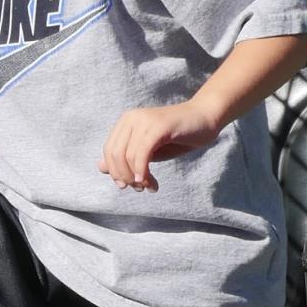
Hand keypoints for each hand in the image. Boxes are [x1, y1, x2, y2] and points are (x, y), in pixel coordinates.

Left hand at [98, 101, 224, 191]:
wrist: (205, 120)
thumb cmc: (177, 137)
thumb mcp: (147, 150)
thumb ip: (125, 158)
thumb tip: (100, 168)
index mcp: (126, 122)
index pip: (109, 152)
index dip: (116, 173)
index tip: (130, 186)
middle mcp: (131, 118)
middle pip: (115, 155)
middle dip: (125, 177)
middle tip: (140, 189)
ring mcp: (144, 120)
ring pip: (128, 156)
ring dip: (137, 178)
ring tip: (150, 186)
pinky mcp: (158, 126)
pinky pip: (142, 153)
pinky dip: (142, 170)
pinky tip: (149, 181)